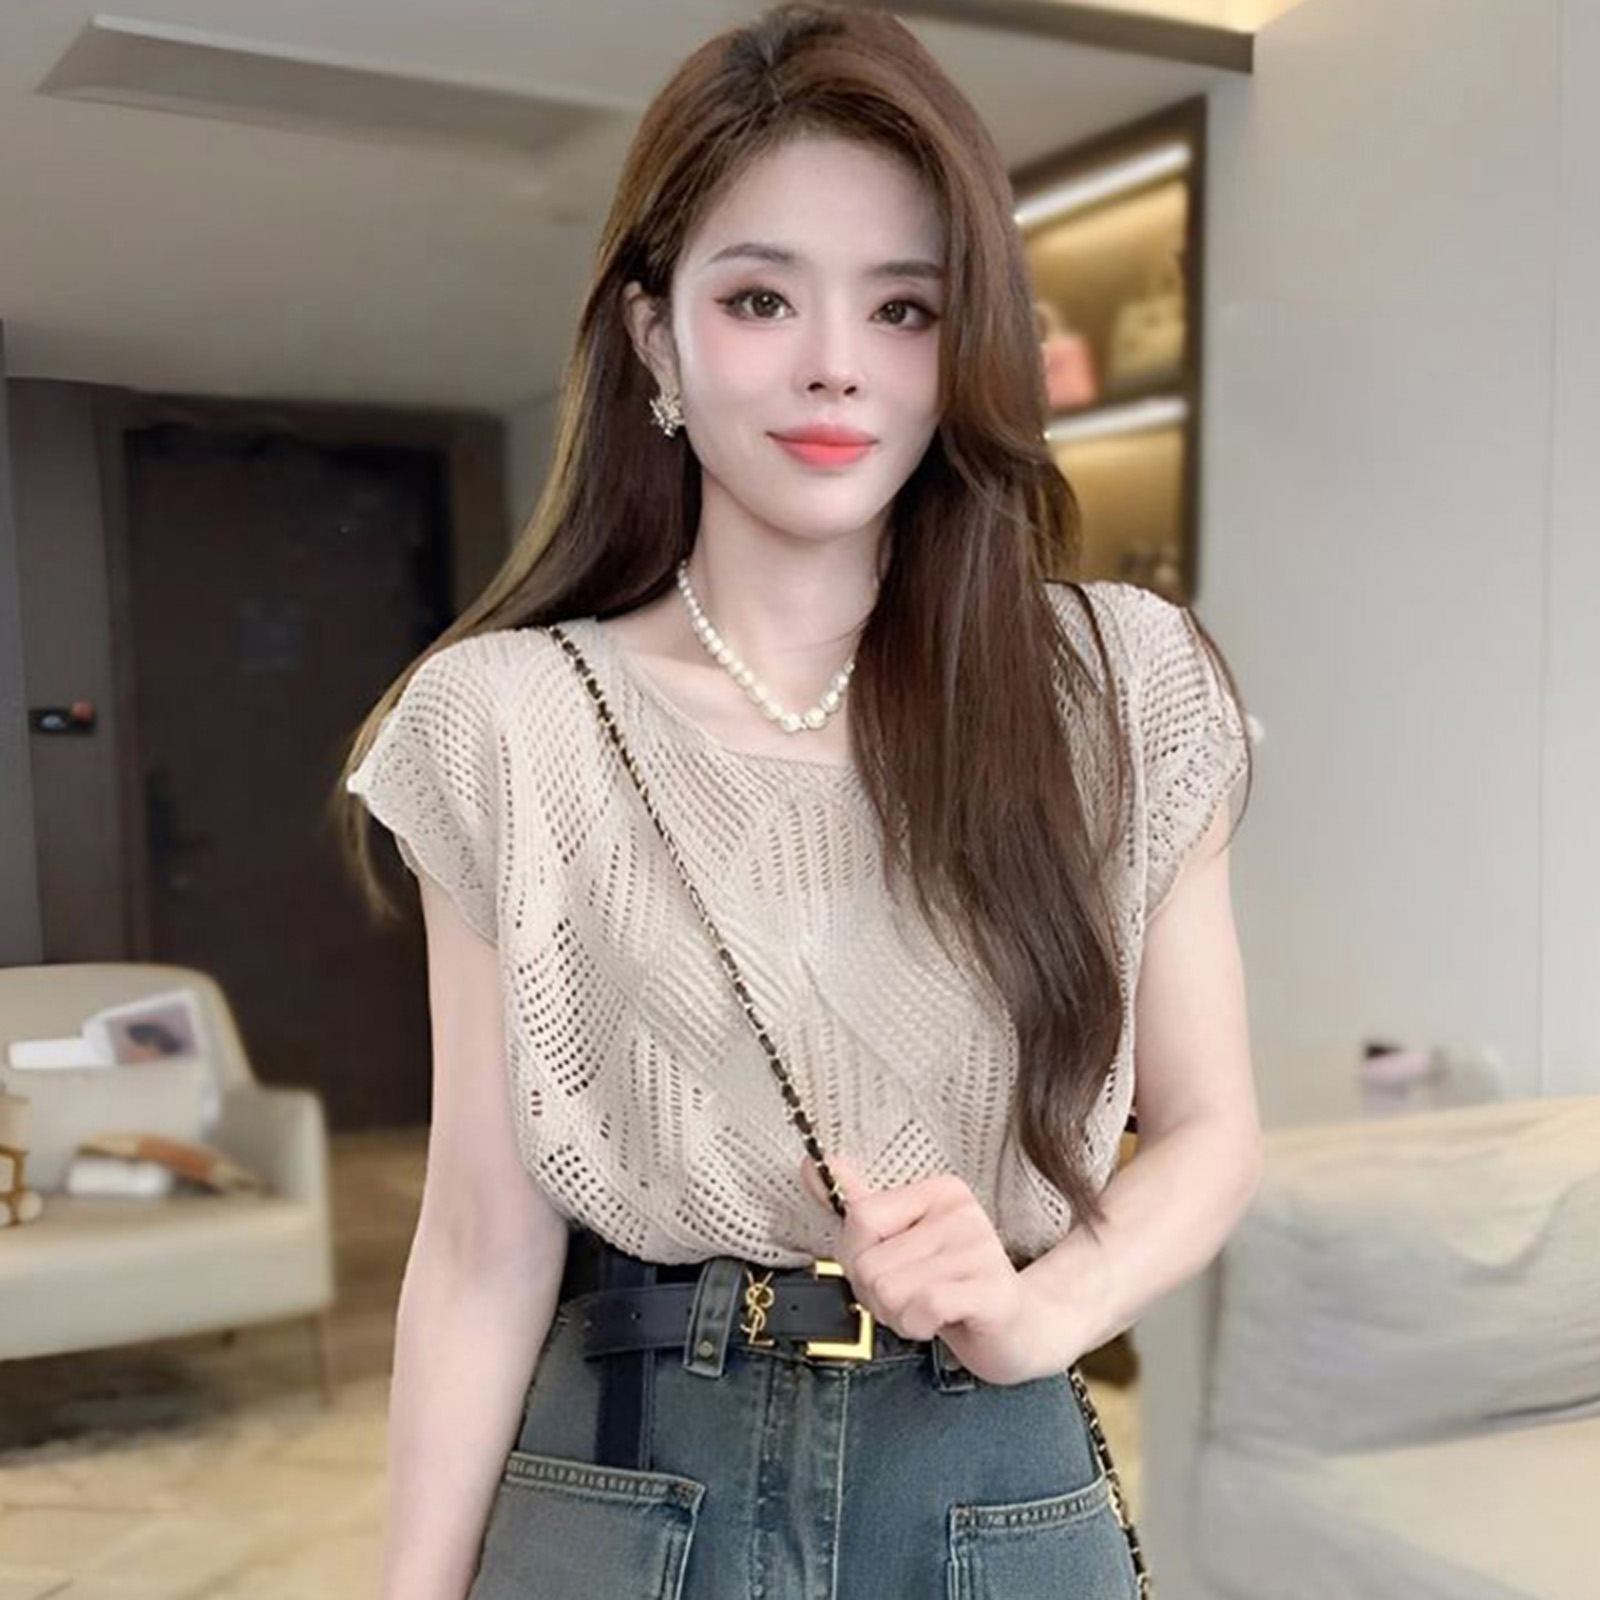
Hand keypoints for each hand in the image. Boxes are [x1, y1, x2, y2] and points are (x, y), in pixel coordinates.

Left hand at [798, 1152, 1053, 1385]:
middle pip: (869, 1262)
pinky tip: (941, 1322)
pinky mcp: (991, 1289)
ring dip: (899, 1316)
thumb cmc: (949, 1286)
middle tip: (914, 1299)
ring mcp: (980, 1247)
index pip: (860, 1217)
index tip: (888, 1270)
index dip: (858, 1258)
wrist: (1016, 1330)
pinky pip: (922, 1307)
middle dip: (879, 1297)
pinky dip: (918, 1326)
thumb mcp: (900, 1243)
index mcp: (938, 1191)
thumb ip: (858, 1207)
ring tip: (930, 1312)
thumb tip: (810, 1165)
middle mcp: (961, 1211)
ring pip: (889, 1290)